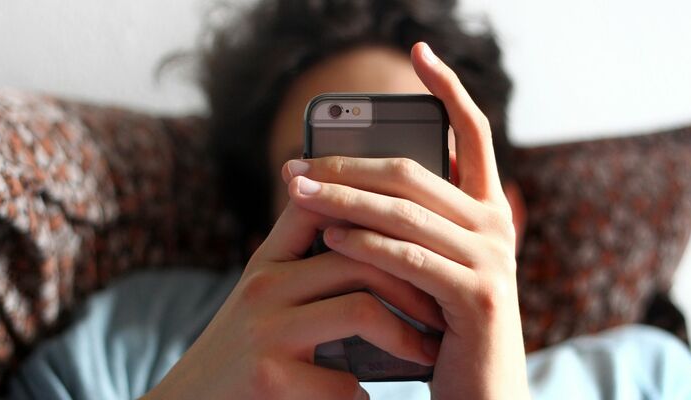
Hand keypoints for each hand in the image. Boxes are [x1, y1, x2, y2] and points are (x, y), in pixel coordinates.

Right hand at [143, 201, 445, 398]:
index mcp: (269, 259)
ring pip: (361, 308)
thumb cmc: (245, 349)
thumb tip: (373, 233)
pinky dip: (365, 392)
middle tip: (445, 305)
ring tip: (426, 353)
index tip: (424, 233)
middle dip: (415, 282)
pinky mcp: (266, 377)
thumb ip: (308, 262)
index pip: (327, 205)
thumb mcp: (268, 294)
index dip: (379, 209)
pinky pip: (343, 378)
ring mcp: (263, 329)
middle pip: (359, 254)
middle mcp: (264, 284)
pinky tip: (366, 397)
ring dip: (406, 336)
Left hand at [280, 42, 529, 398]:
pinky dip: (366, 244)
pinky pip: (409, 259)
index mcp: (485, 210)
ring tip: (294, 192)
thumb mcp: (431, 266)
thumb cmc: (445, 328)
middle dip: (349, 164)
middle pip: (415, 172)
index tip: (418, 50)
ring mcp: (491, 260)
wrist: (483, 395)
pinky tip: (330, 236)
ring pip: (405, 212)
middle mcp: (495, 225)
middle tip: (294, 165)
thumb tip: (344, 183)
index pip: (473, 133)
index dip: (448, 88)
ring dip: (343, 199)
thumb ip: (409, 223)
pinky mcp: (477, 297)